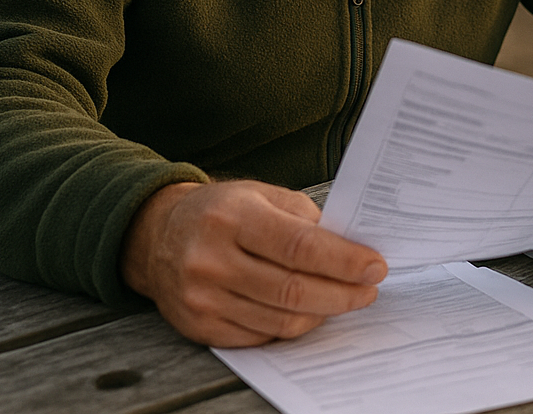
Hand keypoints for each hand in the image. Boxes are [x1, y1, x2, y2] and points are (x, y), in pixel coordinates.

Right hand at [120, 180, 386, 345]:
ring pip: (280, 321)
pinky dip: (291, 327)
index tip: (375, 267)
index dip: (344, 261)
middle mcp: (211, 259)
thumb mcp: (260, 195)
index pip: (300, 246)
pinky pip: (260, 336)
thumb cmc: (221, 211)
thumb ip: (304, 219)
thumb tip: (352, 249)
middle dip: (342, 294)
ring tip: (343, 299)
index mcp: (232, 217)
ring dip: (322, 313)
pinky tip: (307, 311)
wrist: (157, 236)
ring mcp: (202, 297)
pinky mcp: (200, 326)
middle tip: (368, 290)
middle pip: (293, 290)